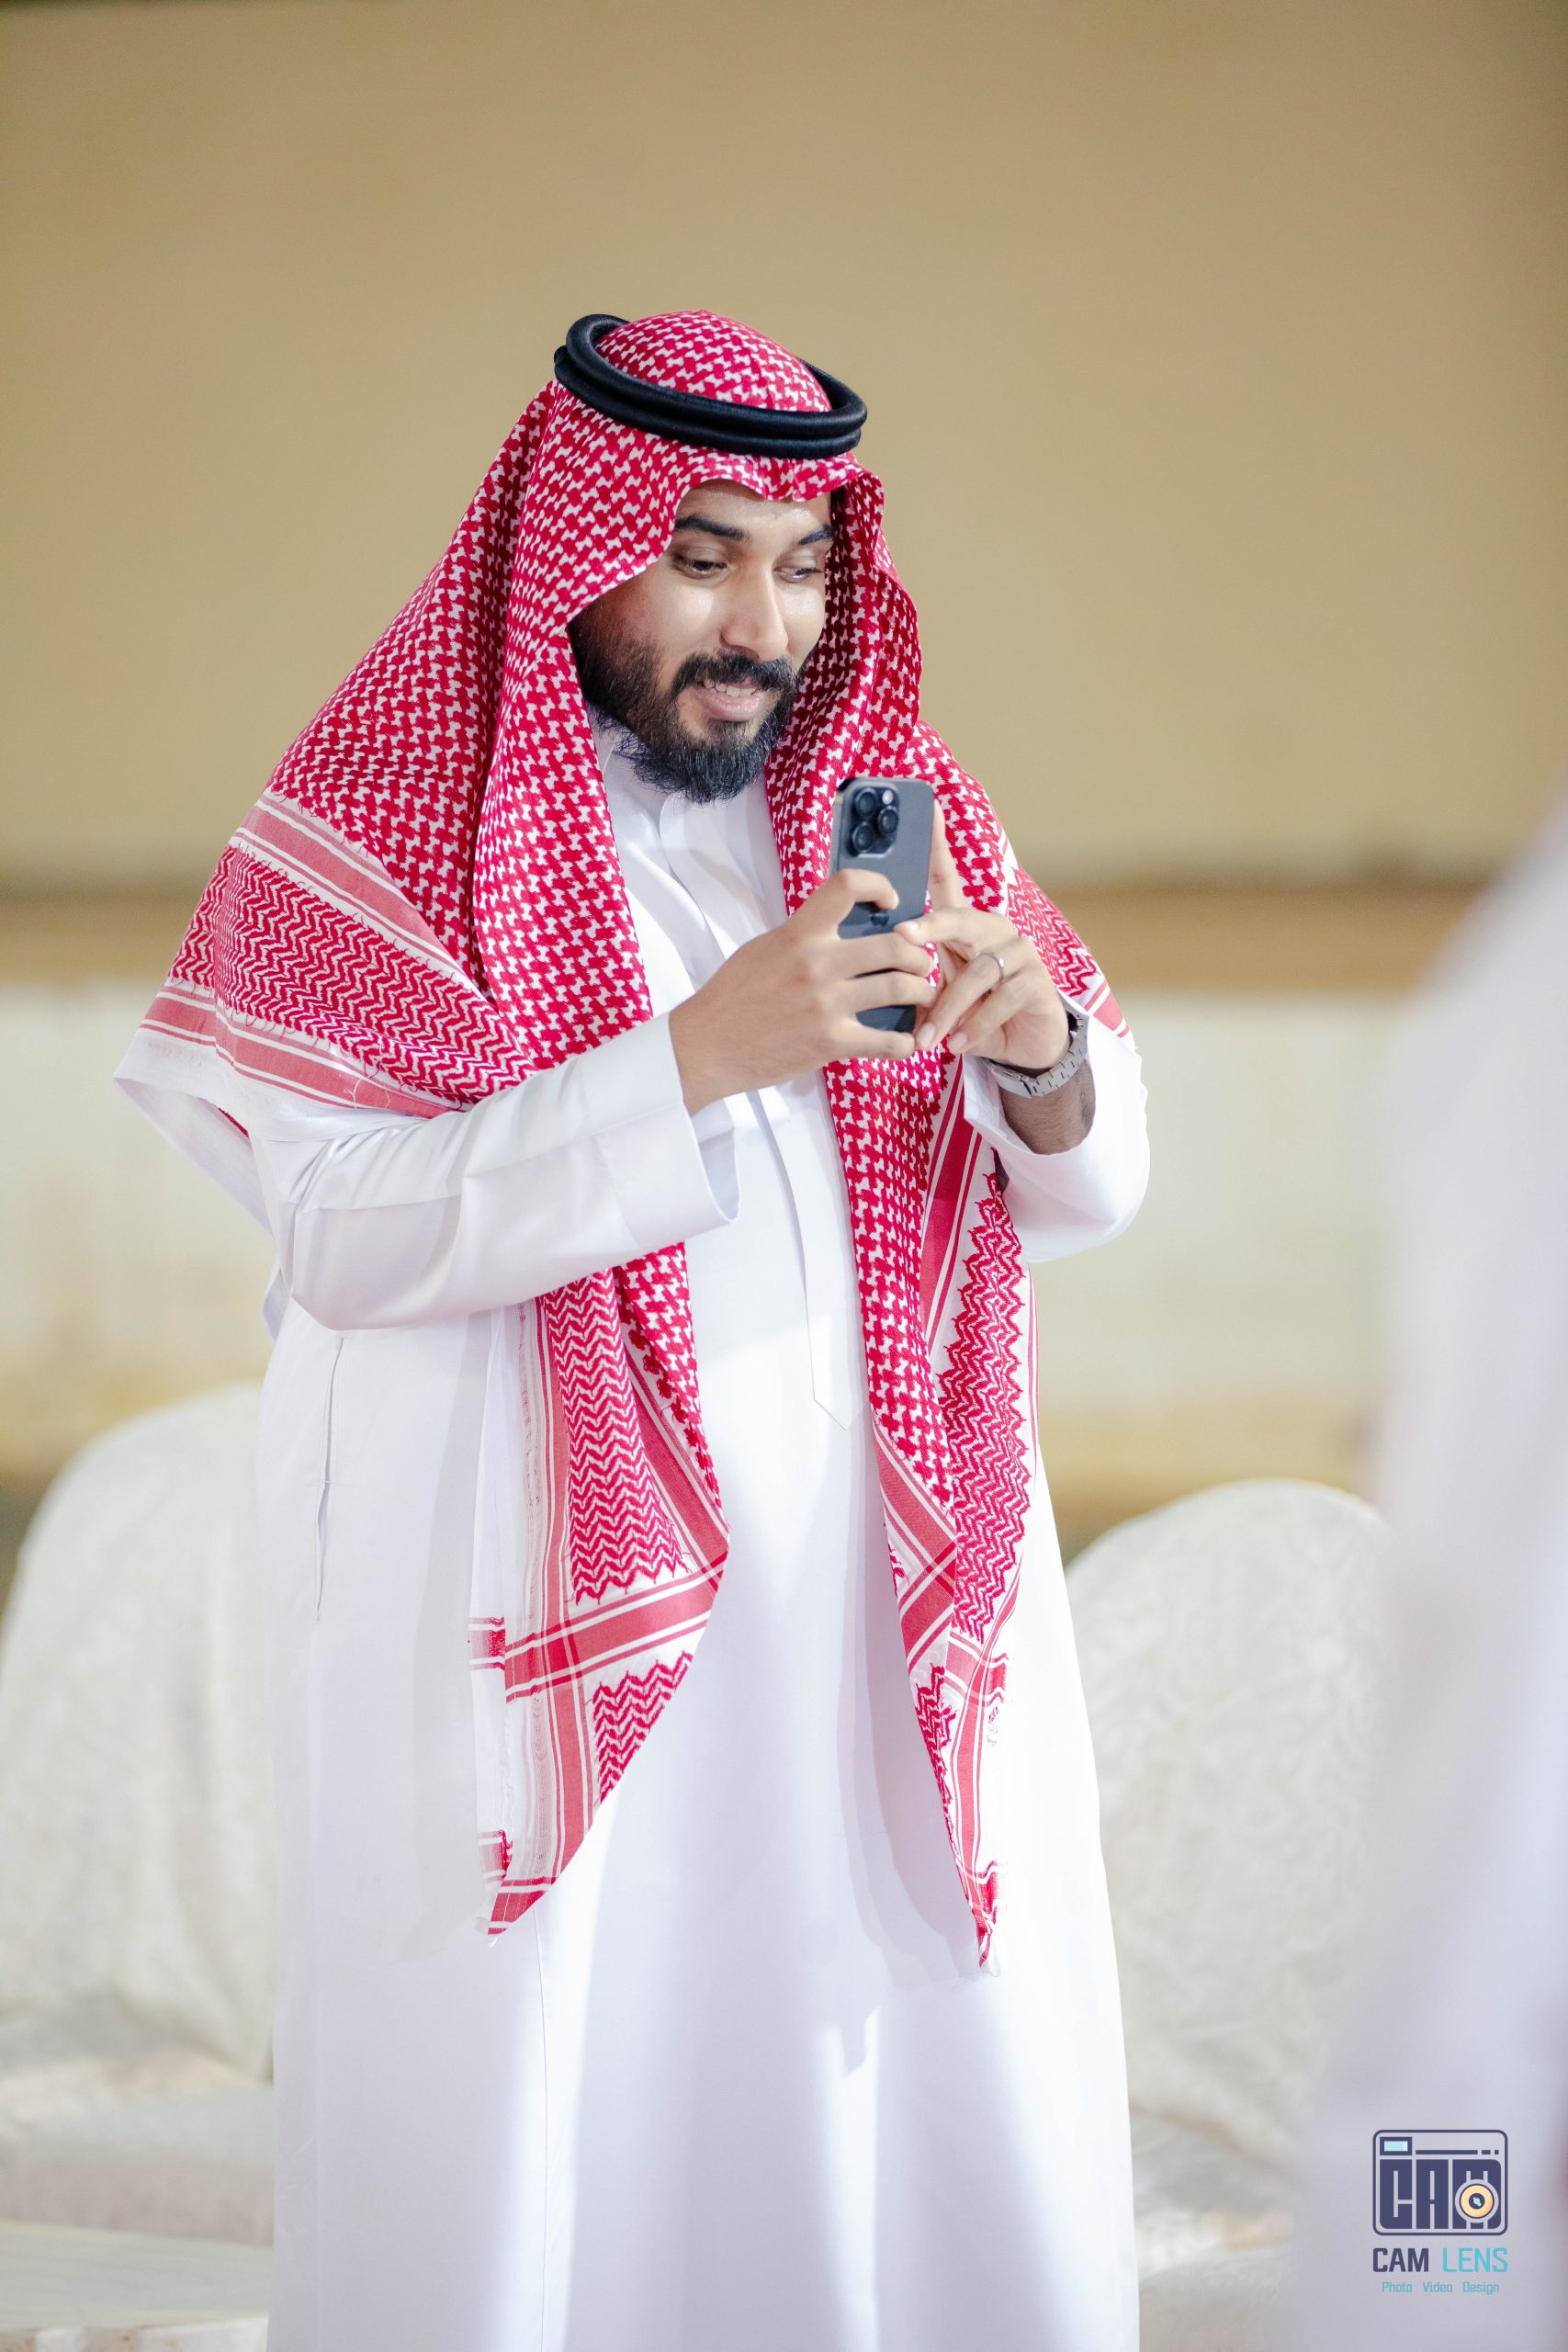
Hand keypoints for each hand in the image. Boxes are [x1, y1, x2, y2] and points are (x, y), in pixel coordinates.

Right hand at [668, 866, 937, 1112]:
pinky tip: (903, 1042)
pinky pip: (888, 1041)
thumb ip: (803, 937)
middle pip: (895, 945)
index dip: (880, 886)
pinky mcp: (831, 1042)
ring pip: (901, 989)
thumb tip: (838, 928)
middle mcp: (817, 963)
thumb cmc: (731, 998)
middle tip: (919, 964)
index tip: (891, 902)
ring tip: (922, 997)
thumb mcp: (763, 949)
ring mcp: (826, 1004)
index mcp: (799, 933)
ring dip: (922, 994)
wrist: (705, 1046)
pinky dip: (904, 1043)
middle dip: (918, 955)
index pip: (847, 886)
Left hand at [894, 802, 1068, 1069]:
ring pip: (977, 972)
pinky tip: (959, 1045)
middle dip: (930, 927)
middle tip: (902, 938)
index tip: (928, 808)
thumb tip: (871, 972)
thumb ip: (914, 979)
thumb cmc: (971, 1014)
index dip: (938, 846)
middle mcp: (993, 930)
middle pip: (960, 918)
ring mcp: (1020, 952)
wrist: (1022, 1048)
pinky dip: (975, 1026)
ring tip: (928, 1038)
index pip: (949, 880)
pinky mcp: (1037, 982)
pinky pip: (1000, 1000)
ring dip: (947, 1009)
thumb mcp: (938, 994)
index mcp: (965, 926)